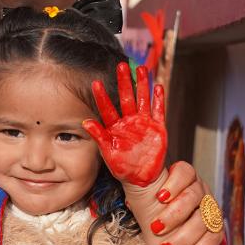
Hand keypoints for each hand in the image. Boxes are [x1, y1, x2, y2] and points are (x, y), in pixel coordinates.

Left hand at [82, 62, 166, 187]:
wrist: (141, 178)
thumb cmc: (122, 167)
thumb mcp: (108, 153)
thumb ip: (99, 136)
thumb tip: (85, 122)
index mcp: (115, 127)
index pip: (107, 108)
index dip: (102, 96)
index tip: (95, 83)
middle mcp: (129, 121)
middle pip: (126, 97)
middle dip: (124, 82)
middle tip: (121, 65)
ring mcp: (144, 123)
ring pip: (142, 100)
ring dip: (142, 85)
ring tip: (141, 69)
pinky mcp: (158, 128)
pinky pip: (159, 111)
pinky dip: (158, 99)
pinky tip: (157, 86)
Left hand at [131, 162, 224, 244]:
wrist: (157, 231)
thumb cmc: (148, 204)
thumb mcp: (138, 188)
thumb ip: (134, 172)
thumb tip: (119, 157)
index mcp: (183, 176)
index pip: (185, 171)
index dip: (174, 183)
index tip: (159, 197)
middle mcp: (200, 190)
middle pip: (194, 197)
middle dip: (174, 215)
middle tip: (155, 228)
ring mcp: (210, 209)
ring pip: (205, 220)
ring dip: (184, 237)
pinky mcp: (215, 230)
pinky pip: (214, 239)